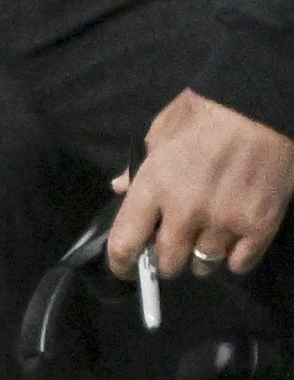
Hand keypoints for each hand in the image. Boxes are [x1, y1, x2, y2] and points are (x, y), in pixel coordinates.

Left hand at [109, 90, 293, 280]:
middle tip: (170, 254)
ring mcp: (225, 221)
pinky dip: (235, 260)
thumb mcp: (160, 132)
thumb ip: (139, 167)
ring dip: (200, 260)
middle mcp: (186, 212)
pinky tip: (232, 247)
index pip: (126, 242)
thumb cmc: (206, 113)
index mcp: (154, 187)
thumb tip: (119, 188)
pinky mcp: (259, 225)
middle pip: (168, 262)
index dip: (122, 263)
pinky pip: (241, 262)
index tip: (126, 270)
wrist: (261, 109)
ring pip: (204, 264)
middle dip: (164, 263)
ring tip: (202, 247)